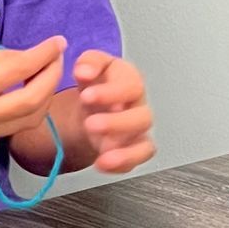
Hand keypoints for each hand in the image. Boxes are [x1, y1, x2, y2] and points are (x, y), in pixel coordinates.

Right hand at [0, 36, 66, 146]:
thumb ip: (0, 59)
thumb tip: (32, 59)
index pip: (20, 70)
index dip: (45, 54)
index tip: (58, 41)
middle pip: (33, 102)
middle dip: (51, 78)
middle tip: (57, 57)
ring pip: (29, 119)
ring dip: (45, 96)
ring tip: (47, 72)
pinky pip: (14, 126)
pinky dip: (30, 108)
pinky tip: (30, 90)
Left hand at [71, 50, 155, 174]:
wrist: (90, 108)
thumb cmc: (94, 85)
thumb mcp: (88, 68)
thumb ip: (87, 63)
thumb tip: (84, 69)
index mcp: (129, 80)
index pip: (130, 84)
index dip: (110, 92)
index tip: (86, 95)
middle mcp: (138, 105)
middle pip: (142, 117)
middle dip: (116, 123)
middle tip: (90, 124)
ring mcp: (139, 129)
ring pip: (144, 142)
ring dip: (123, 149)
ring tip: (100, 151)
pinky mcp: (136, 147)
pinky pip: (138, 158)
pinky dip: (124, 163)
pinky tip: (102, 164)